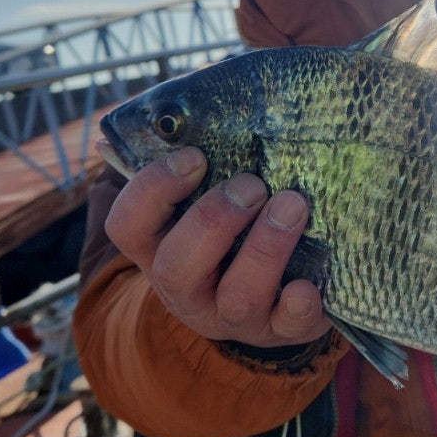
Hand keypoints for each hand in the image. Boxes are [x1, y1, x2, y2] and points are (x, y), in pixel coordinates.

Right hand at [104, 146, 329, 347]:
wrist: (277, 293)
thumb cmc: (238, 225)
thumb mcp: (209, 196)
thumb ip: (201, 157)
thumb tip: (188, 103)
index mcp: (159, 247)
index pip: (127, 225)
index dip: (153, 189)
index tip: (196, 156)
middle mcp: (186, 288)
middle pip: (176, 266)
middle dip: (214, 220)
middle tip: (253, 184)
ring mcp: (231, 315)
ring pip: (236, 295)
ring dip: (265, 247)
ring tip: (294, 205)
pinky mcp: (279, 332)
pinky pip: (286, 328)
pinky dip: (297, 305)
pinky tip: (308, 283)